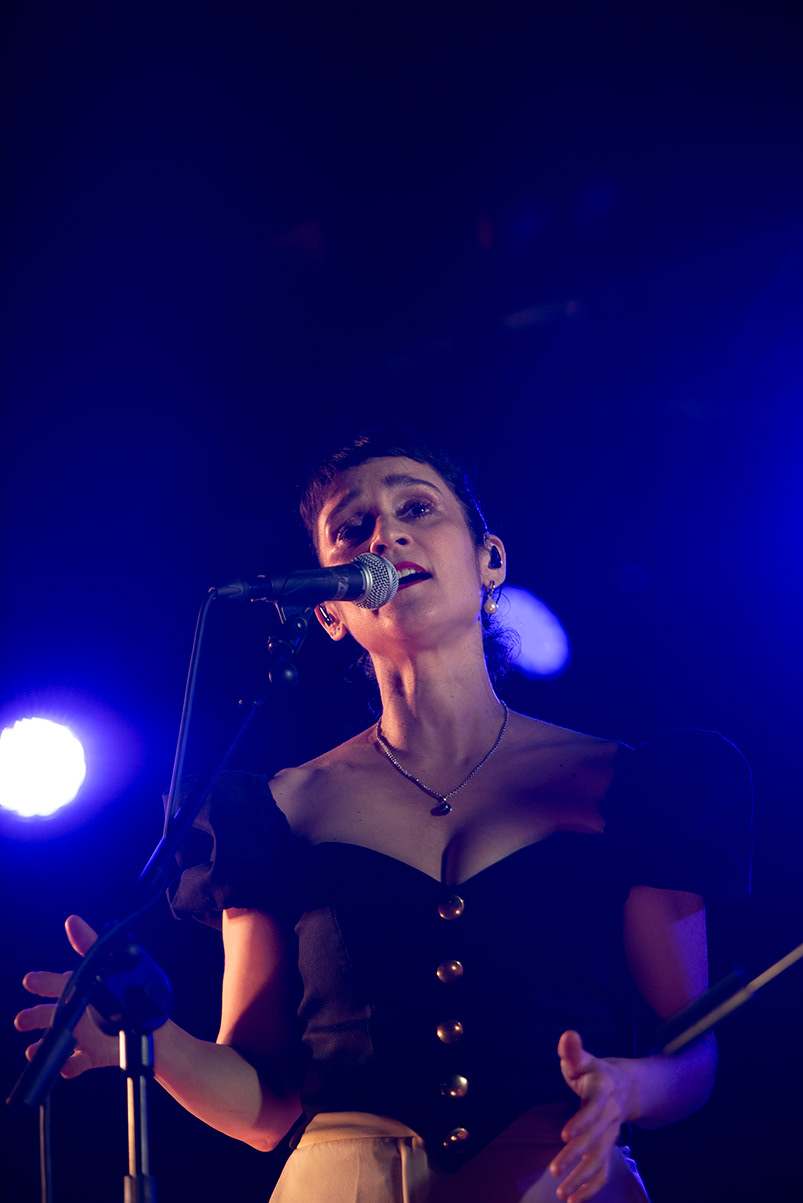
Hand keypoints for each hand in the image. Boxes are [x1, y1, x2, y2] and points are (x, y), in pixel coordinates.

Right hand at [14, 915, 118, 1076]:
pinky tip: (66, 1066)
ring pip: (56, 1041)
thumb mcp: (108, 963)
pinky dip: (69, 1066)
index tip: (30, 980)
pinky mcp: (90, 1055)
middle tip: (21, 1020)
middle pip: (49, 1014)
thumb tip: (72, 921)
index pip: (56, 983)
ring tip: (33, 1050)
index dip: (43, 981)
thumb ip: (89, 943)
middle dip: (34, 1017)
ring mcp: (81, 1036)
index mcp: (79, 990)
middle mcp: (76, 1014)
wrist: (150, 1026)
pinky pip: (75, 1064)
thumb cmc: (128, 991)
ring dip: (44, 1046)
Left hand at [549, 1030, 631, 1202]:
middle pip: (595, 1139)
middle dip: (575, 1156)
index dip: (582, 1121)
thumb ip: (573, 1051)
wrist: (625, 1088)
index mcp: (603, 1091)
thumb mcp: (584, 1059)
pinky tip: (574, 1199)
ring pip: (600, 1160)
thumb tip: (568, 1035)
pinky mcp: (608, 1148)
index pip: (594, 1108)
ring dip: (581, 1177)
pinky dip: (591, 1187)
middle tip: (554, 1169)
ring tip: (561, 1192)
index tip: (565, 1135)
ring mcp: (611, 1135)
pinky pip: (604, 1171)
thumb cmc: (594, 1072)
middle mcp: (610, 1116)